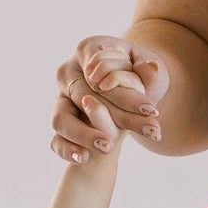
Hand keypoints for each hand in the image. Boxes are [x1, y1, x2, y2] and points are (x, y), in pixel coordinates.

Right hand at [51, 35, 167, 163]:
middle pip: (84, 96)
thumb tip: (152, 69)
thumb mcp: (148, 67)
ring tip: (108, 145)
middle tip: (143, 130)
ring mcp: (59, 98)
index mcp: (87, 49)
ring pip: (62, 119)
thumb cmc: (136, 73)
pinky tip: (84, 158)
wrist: (127, 94)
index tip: (150, 109)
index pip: (101, 73)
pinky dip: (67, 149)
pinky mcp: (60, 121)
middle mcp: (68, 73)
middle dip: (117, 116)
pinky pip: (56, 139)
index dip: (125, 93)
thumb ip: (150, 69)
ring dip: (84, 134)